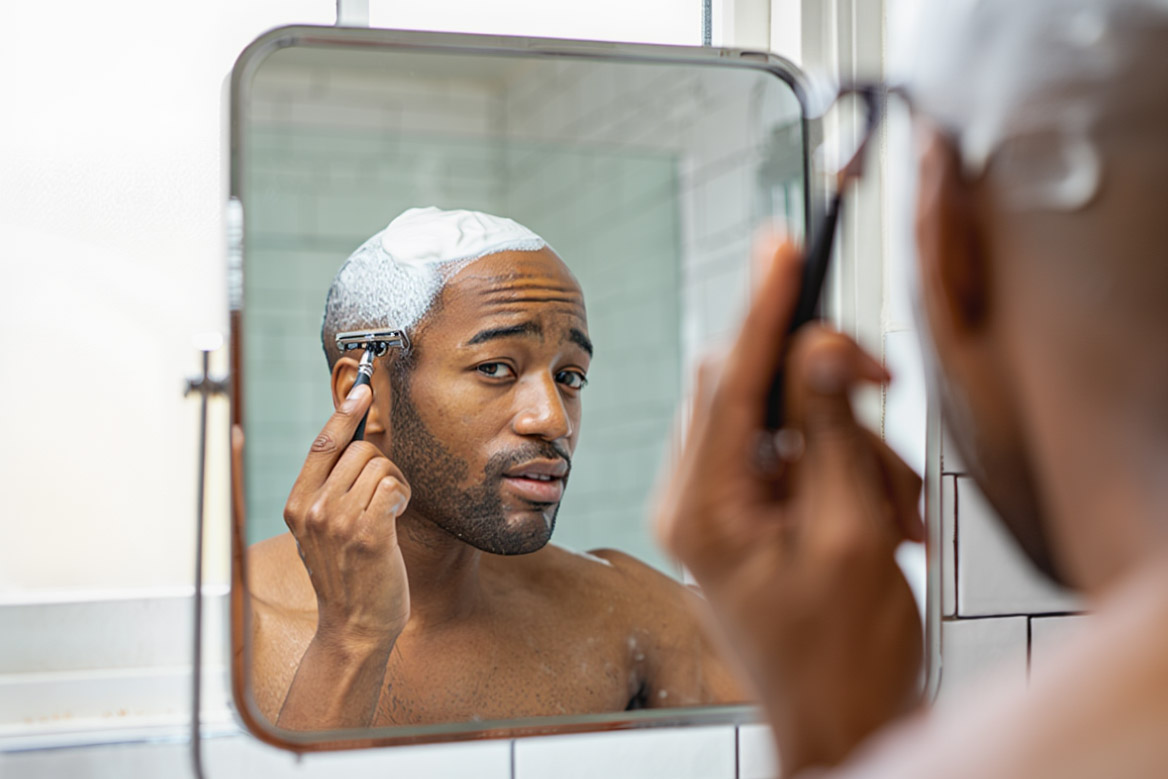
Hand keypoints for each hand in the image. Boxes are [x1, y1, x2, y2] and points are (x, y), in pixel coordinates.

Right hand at [283, 383, 411, 652]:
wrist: (354, 627)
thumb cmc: (349, 576)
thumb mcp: (325, 530)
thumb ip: (330, 490)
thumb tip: (352, 441)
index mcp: (297, 504)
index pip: (322, 445)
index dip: (344, 413)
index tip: (360, 388)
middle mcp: (312, 509)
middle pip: (359, 450)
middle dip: (382, 466)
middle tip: (385, 498)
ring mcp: (337, 520)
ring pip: (380, 465)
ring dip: (395, 484)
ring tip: (388, 514)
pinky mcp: (366, 533)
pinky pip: (393, 485)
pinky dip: (403, 496)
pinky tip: (397, 517)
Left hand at [655, 236, 923, 773]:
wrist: (840, 721)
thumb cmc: (840, 656)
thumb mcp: (850, 534)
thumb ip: (832, 433)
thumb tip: (816, 345)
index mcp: (701, 506)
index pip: (726, 380)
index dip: (760, 309)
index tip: (782, 248)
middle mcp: (696, 496)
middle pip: (747, 385)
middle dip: (821, 382)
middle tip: (877, 382)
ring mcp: (720, 502)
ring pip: (783, 416)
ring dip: (851, 442)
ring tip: (893, 508)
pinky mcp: (750, 508)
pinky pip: (798, 452)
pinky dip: (850, 468)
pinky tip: (884, 516)